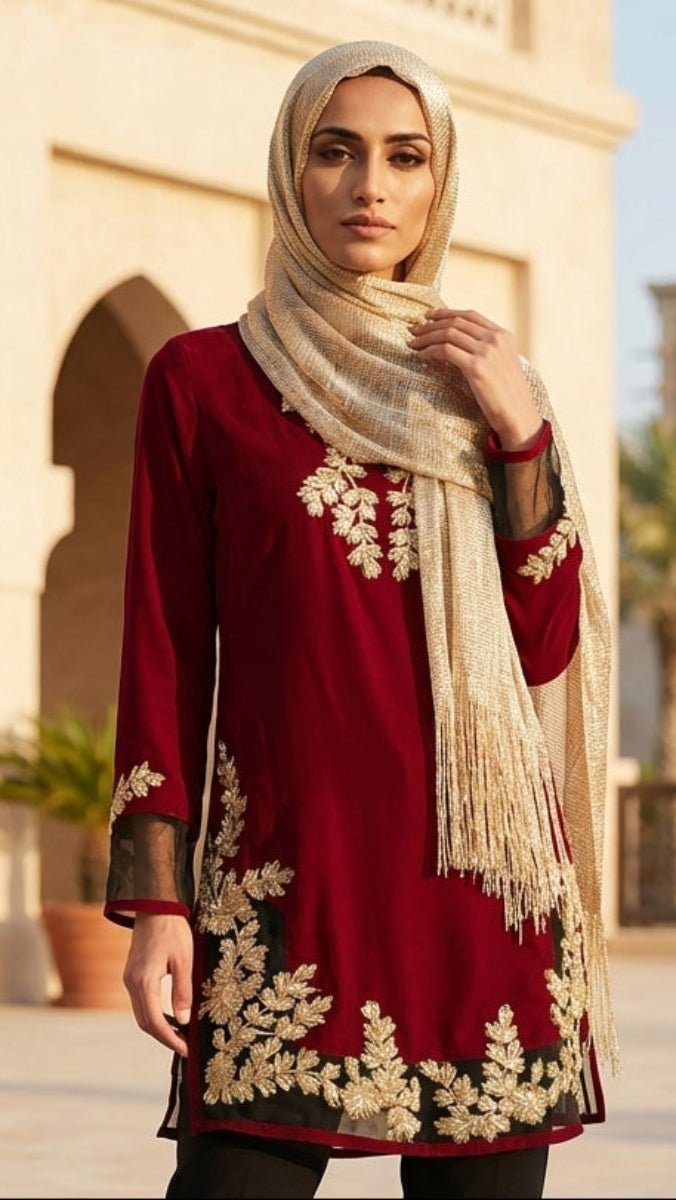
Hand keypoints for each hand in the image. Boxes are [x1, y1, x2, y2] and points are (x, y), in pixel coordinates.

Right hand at [123, 912, 193, 1056]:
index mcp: (143, 981)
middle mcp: (131, 983)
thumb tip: (183, 1021)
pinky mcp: (133, 974)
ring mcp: (129, 979)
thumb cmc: (173, 930)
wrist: (155, 906)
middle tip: (185, 1046)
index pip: (155, 1022)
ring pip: (141, 1013)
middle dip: (164, 1037)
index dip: (170, 1039)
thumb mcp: (184, 960)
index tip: (186, 1050)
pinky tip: (171, 1015)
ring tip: (181, 1034)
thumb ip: (183, 991)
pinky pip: (142, 1002)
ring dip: (159, 1026)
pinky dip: (155, 1013)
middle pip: (145, 1022)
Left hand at [408, 308, 542, 449]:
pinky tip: (421, 356)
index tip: (429, 316)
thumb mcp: (503, 364)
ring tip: (412, 343)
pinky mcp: (476, 367)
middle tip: (414, 330)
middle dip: (431, 324)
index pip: (469, 315)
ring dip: (426, 337)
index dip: (446, 313)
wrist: (519, 415)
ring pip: (448, 334)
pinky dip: (430, 351)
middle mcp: (495, 339)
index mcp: (503, 335)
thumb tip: (460, 343)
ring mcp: (486, 352)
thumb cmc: (508, 395)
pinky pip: (445, 351)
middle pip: (456, 322)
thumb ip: (488, 349)